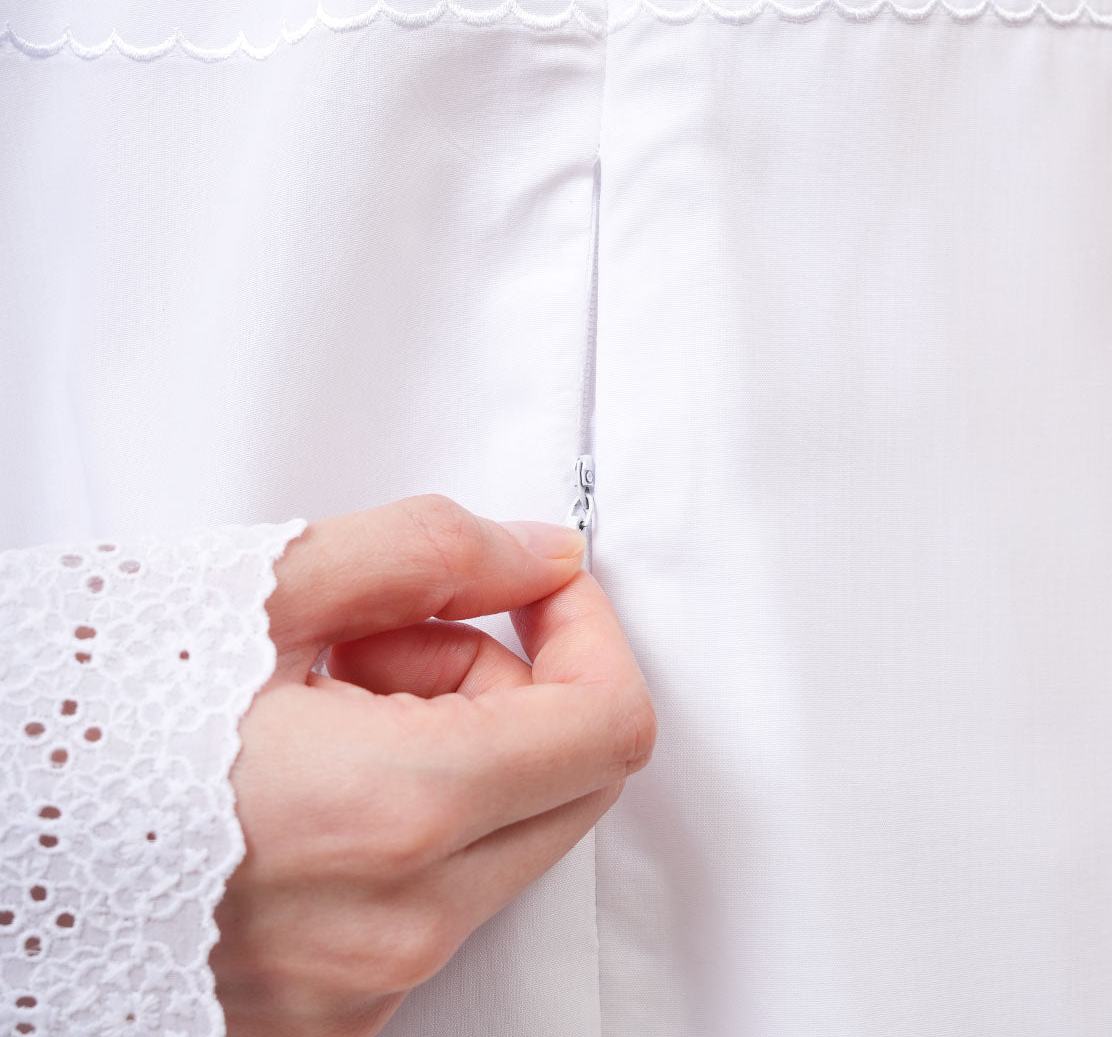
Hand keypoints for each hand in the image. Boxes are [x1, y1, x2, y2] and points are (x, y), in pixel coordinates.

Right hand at [210, 495, 655, 1036]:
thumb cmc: (68, 727)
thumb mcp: (255, 590)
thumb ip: (429, 555)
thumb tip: (539, 555)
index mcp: (393, 813)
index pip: (609, 725)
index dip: (589, 630)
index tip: (540, 586)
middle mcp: (395, 927)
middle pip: (569, 778)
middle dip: (507, 680)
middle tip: (390, 640)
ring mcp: (365, 986)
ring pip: (505, 832)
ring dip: (449, 740)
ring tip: (316, 702)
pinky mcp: (334, 1013)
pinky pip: (437, 892)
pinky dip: (411, 813)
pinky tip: (305, 774)